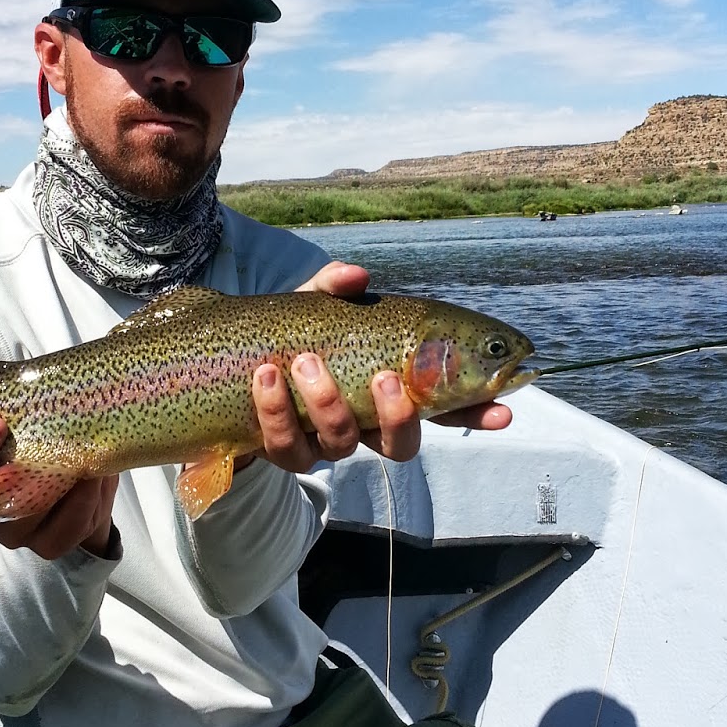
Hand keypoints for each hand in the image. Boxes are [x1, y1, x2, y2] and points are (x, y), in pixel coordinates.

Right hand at [0, 349, 118, 559]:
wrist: (70, 469)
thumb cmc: (21, 433)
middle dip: (15, 468)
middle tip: (48, 433)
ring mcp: (14, 533)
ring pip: (30, 518)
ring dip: (59, 480)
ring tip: (85, 448)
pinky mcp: (50, 543)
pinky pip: (65, 532)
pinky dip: (84, 504)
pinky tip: (97, 476)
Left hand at [244, 260, 510, 473]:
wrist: (222, 370)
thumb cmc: (287, 336)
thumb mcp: (311, 307)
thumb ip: (333, 289)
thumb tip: (355, 276)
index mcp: (385, 390)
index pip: (442, 408)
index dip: (475, 412)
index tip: (504, 411)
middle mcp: (360, 424)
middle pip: (400, 444)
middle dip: (399, 418)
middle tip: (385, 379)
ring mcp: (322, 442)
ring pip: (340, 444)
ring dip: (327, 404)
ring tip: (307, 363)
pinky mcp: (281, 450)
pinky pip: (285, 445)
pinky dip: (275, 409)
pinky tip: (266, 376)